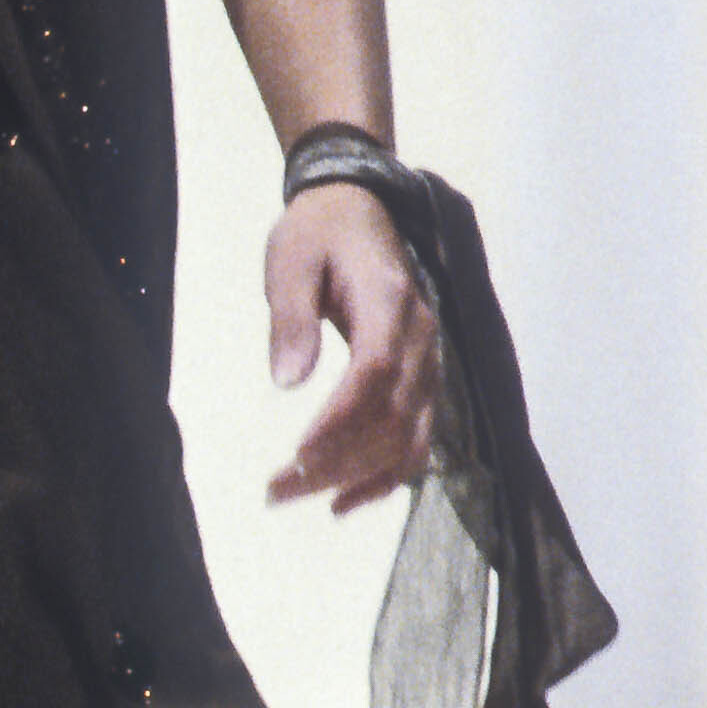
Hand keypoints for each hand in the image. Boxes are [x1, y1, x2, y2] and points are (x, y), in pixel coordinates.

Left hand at [265, 181, 437, 512]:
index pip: (374, 372)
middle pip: (392, 416)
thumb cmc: (317, 232)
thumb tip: (287, 382)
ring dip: (358, 477)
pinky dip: (387, 476)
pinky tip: (345, 501)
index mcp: (388, 302)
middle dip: (336, 462)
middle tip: (277, 490)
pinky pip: (418, 437)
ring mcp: (429, 360)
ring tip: (300, 498)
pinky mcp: (423, 377)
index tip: (297, 456)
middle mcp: (421, 337)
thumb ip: (291, 319)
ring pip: (410, 437)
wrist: (356, 206)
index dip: (340, 421)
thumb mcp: (289, 262)